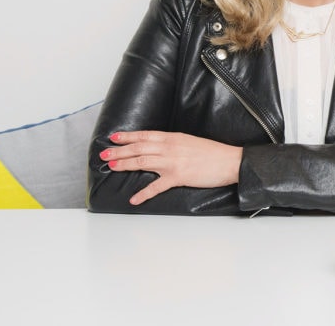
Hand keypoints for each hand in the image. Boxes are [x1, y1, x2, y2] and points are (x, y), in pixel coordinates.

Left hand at [99, 131, 242, 205]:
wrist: (229, 161)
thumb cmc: (213, 152)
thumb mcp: (190, 141)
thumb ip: (174, 144)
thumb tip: (159, 147)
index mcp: (173, 137)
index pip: (145, 135)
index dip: (128, 136)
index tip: (114, 137)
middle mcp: (170, 147)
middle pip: (139, 148)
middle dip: (119, 150)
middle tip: (104, 153)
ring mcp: (173, 162)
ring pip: (142, 162)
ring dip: (124, 164)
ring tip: (111, 167)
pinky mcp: (178, 177)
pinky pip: (156, 186)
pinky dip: (143, 194)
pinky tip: (134, 199)